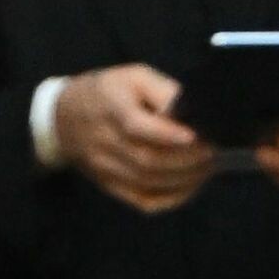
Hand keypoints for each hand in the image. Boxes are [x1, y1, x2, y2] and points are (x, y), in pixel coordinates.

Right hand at [55, 64, 215, 213]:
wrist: (64, 119)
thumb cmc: (109, 93)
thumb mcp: (134, 77)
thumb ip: (164, 91)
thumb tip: (194, 111)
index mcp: (111, 107)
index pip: (137, 126)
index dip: (168, 135)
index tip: (198, 137)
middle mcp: (105, 141)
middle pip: (149, 160)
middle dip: (188, 161)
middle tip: (214, 154)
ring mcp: (106, 168)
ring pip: (150, 183)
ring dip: (186, 180)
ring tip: (208, 168)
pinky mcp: (111, 187)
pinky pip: (145, 201)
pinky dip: (173, 198)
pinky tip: (191, 185)